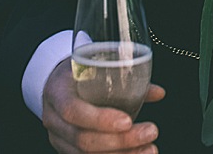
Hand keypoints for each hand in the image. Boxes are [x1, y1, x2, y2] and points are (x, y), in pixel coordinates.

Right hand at [42, 60, 164, 152]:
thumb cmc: (78, 74)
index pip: (73, 110)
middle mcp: (53, 119)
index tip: (128, 121)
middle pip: (83, 139)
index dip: (100, 119)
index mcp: (57, 92)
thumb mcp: (94, 67)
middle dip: (120, 141)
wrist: (56, 85)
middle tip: (150, 133)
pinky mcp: (66, 150)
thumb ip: (126, 79)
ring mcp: (58, 138)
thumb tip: (159, 93)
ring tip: (149, 149)